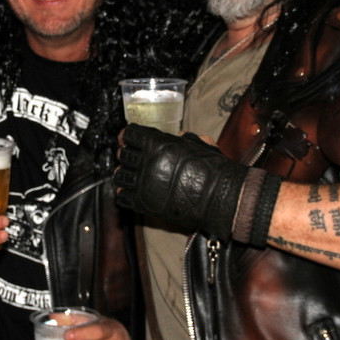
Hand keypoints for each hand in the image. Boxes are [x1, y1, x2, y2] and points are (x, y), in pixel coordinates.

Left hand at [114, 124, 247, 239]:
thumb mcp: (199, 144)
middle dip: (126, 155)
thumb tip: (178, 137)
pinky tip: (131, 192)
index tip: (129, 139)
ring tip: (131, 175)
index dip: (129, 136)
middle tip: (132, 157)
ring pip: (119, 176)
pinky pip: (122, 198)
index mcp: (157, 144)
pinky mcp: (144, 204)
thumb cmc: (213, 169)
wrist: (220, 197)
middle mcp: (146, 162)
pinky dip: (124, 194)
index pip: (130, 135)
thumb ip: (183, 139)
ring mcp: (143, 184)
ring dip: (124, 174)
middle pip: (123, 155)